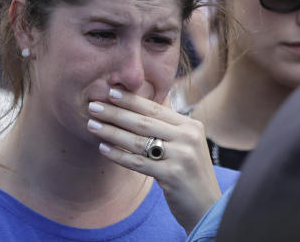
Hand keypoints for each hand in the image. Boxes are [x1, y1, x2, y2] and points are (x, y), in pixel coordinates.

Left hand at [87, 89, 219, 232]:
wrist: (208, 207)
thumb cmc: (190, 174)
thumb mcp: (186, 144)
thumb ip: (168, 127)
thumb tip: (138, 105)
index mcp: (191, 126)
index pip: (154, 108)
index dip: (130, 100)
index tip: (109, 91)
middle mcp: (188, 137)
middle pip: (143, 122)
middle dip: (115, 113)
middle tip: (92, 106)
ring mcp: (182, 156)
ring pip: (137, 141)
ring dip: (111, 132)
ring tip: (92, 125)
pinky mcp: (173, 175)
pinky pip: (137, 162)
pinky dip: (118, 155)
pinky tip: (103, 148)